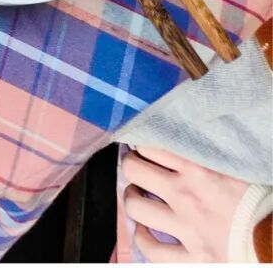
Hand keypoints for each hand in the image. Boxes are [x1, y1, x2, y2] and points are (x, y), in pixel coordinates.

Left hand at [121, 146, 252, 262]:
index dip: (142, 144)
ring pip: (136, 207)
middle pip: (134, 170)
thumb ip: (209, 155)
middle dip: (132, 167)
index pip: (150, 145)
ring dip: (133, 200)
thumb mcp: (236, 168)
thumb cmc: (261, 202)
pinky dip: (144, 240)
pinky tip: (146, 234)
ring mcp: (185, 227)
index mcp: (198, 168)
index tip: (144, 148)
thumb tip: (192, 138)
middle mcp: (185, 194)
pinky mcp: (192, 258)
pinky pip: (153, 250)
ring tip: (138, 197)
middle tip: (139, 170)